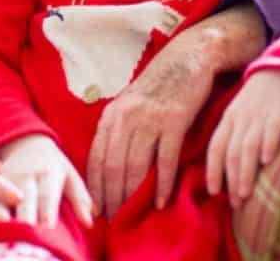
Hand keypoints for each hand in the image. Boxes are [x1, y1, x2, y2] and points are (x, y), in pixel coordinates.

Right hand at [0, 134, 91, 229]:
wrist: (24, 142)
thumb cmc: (52, 165)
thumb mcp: (69, 174)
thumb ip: (80, 198)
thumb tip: (89, 222)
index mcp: (47, 174)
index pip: (48, 195)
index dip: (47, 212)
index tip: (47, 229)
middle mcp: (25, 177)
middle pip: (24, 201)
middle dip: (24, 219)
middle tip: (25, 238)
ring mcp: (6, 180)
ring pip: (3, 201)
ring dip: (2, 219)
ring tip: (4, 238)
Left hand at [87, 43, 214, 218]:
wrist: (184, 61)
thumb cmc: (155, 87)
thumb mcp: (127, 105)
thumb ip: (117, 130)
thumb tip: (107, 164)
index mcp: (111, 115)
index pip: (96, 155)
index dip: (95, 184)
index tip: (95, 205)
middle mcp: (126, 117)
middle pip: (113, 165)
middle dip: (111, 195)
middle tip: (113, 218)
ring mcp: (149, 119)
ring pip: (135, 165)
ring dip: (132, 194)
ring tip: (131, 214)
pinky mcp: (174, 121)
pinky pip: (166, 159)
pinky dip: (163, 183)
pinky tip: (161, 201)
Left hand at [207, 70, 279, 205]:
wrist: (274, 72)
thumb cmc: (255, 101)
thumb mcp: (237, 115)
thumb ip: (231, 137)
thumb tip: (225, 168)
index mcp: (228, 120)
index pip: (216, 147)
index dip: (213, 169)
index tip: (213, 191)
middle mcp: (240, 120)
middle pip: (231, 152)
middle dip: (231, 179)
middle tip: (234, 202)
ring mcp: (259, 117)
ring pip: (247, 146)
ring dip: (245, 171)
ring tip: (246, 193)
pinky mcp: (278, 115)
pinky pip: (270, 131)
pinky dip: (267, 145)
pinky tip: (265, 161)